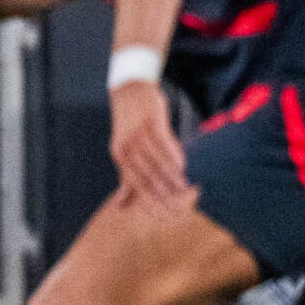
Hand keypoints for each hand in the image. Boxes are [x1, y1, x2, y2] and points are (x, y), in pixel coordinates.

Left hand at [109, 81, 187, 206]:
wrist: (130, 91)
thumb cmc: (129, 125)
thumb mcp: (123, 150)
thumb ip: (125, 177)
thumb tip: (121, 205)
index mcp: (120, 155)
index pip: (136, 183)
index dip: (149, 200)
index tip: (161, 214)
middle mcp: (128, 146)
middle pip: (147, 174)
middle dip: (162, 193)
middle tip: (176, 207)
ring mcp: (140, 134)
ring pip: (158, 160)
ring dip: (172, 176)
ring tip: (184, 190)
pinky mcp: (153, 122)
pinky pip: (165, 142)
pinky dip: (175, 155)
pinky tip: (183, 166)